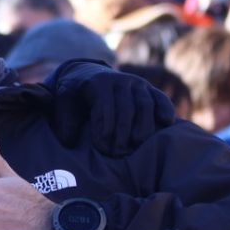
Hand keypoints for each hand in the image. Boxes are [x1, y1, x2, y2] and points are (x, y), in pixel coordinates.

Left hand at [50, 66, 177, 154]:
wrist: (87, 74)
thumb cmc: (75, 95)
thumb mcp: (63, 103)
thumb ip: (65, 122)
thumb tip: (69, 142)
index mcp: (98, 83)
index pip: (104, 107)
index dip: (103, 130)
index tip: (102, 149)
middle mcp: (120, 81)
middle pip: (126, 109)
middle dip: (123, 134)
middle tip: (118, 154)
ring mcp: (136, 83)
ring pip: (144, 105)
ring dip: (143, 127)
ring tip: (137, 146)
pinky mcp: (148, 89)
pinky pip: (160, 98)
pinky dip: (165, 109)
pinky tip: (166, 123)